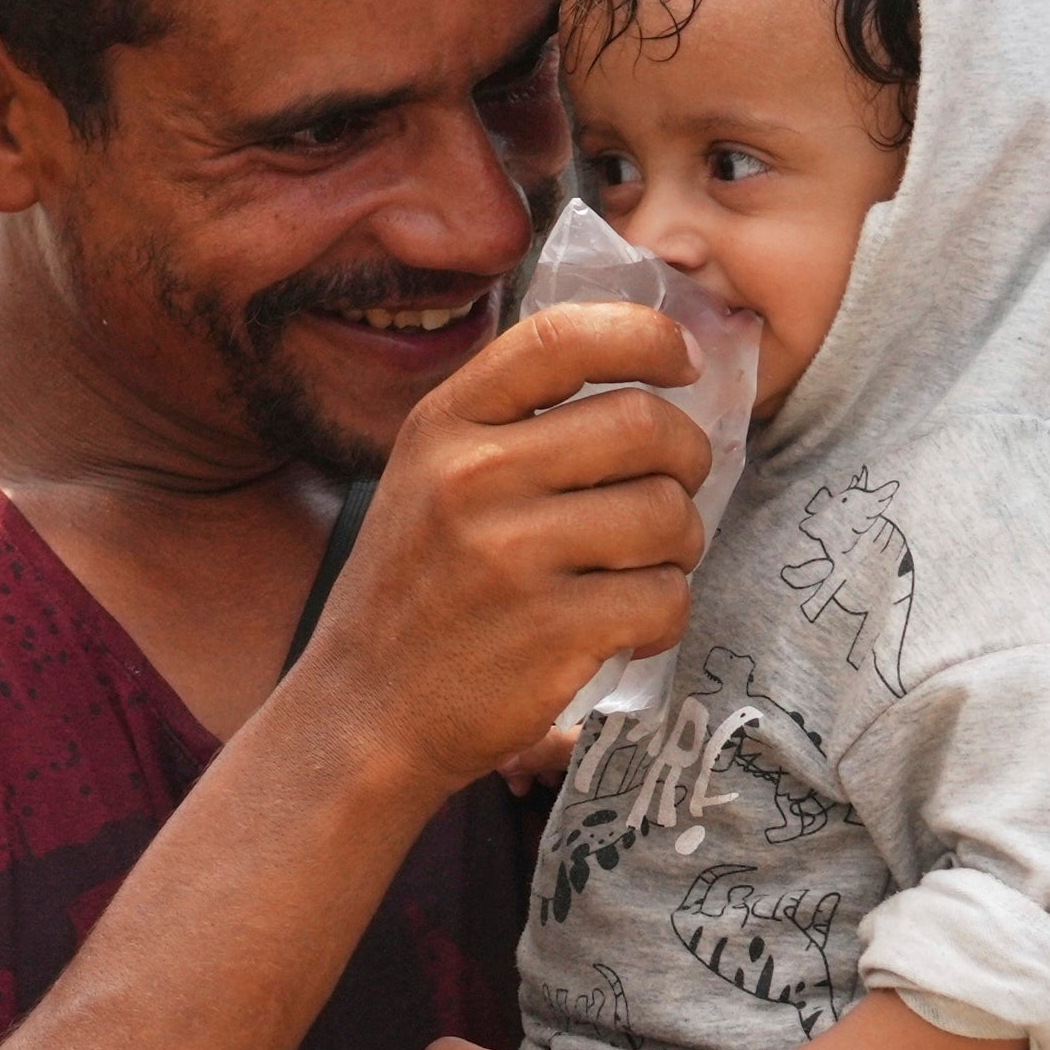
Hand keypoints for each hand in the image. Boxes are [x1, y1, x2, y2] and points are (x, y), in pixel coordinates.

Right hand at [292, 304, 713, 798]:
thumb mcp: (428, 477)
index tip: (681, 363)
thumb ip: (510, 421)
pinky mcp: (553, 630)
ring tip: (641, 570)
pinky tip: (625, 629)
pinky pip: (665, 597)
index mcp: (445, 425)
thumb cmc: (416, 591)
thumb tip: (644, 372)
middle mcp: (474, 476)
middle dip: (686, 460)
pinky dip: (664, 616)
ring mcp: (512, 554)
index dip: (645, 337)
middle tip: (669, 493)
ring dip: (680, 545)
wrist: (363, 713)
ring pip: (668, 515)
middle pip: (644, 425)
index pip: (563, 337)